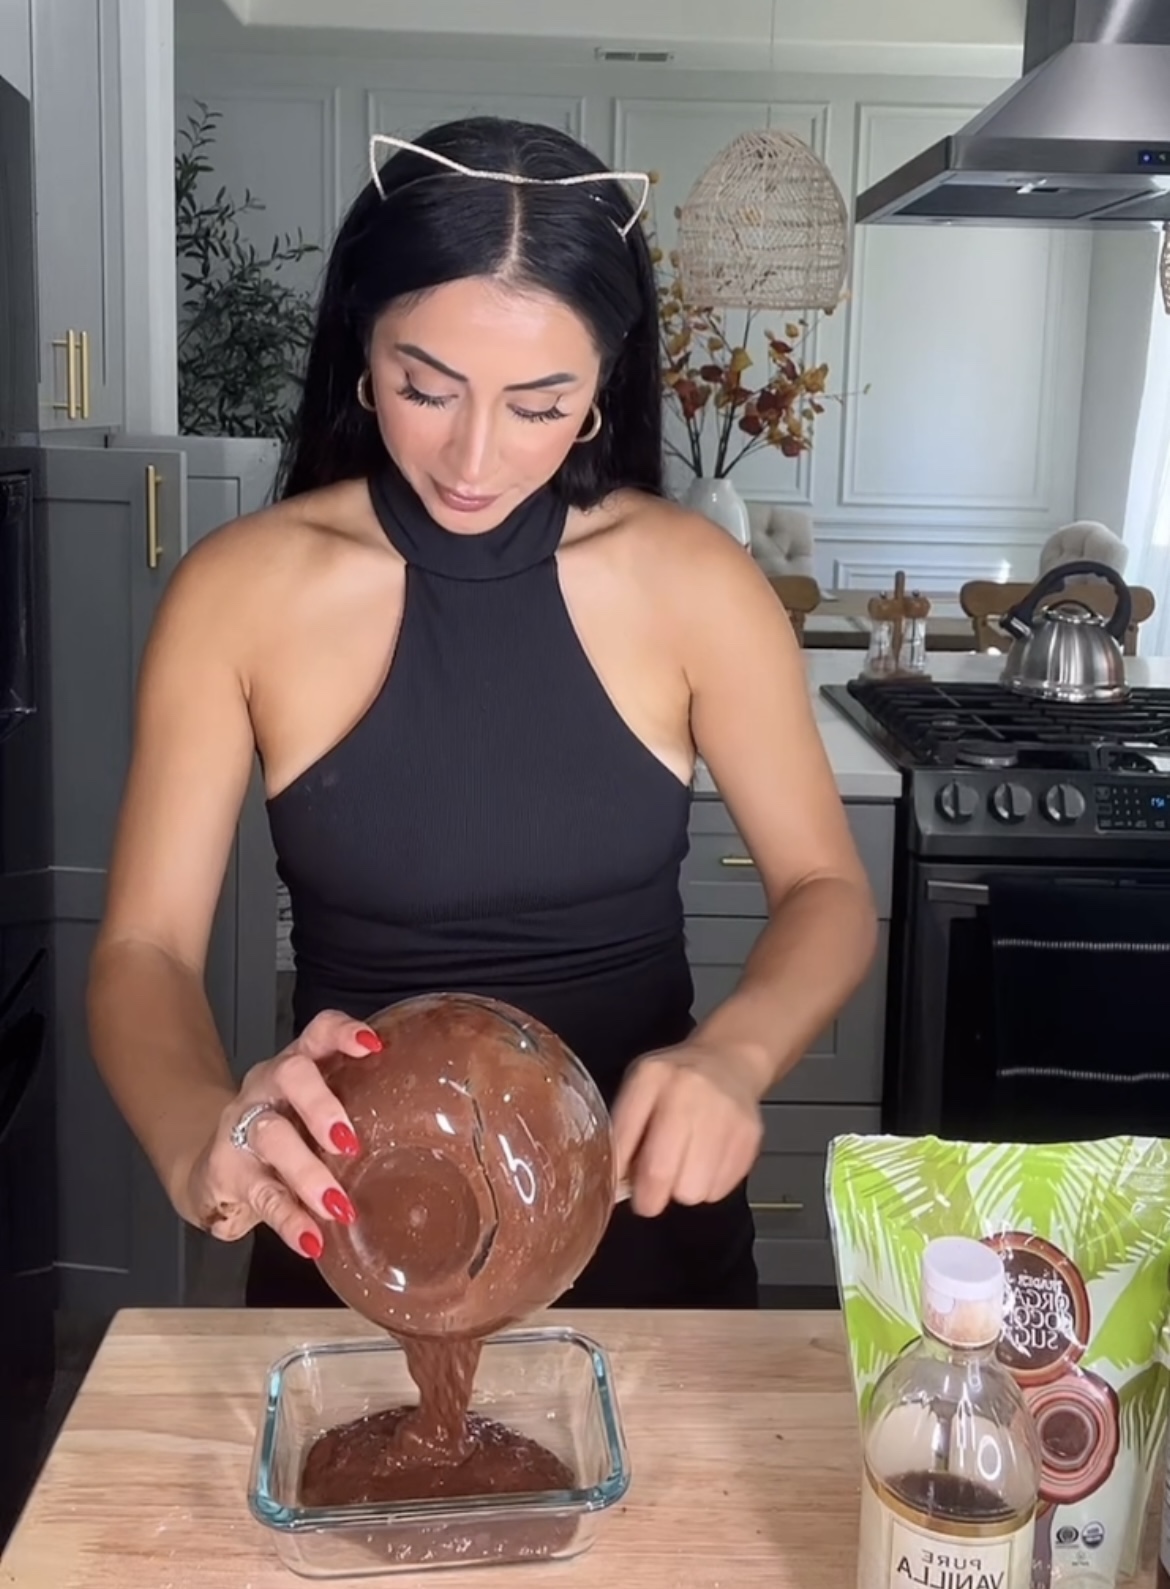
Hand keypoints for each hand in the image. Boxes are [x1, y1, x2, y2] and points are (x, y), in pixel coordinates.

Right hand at [178, 1009, 382, 1259]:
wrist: (208, 1167)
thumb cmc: (283, 1136)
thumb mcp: (310, 1116)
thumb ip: (353, 1115)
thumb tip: (426, 1142)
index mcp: (296, 1067)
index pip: (318, 1032)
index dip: (343, 1032)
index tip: (372, 1046)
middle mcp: (267, 1087)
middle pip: (290, 1075)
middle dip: (321, 1104)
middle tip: (349, 1141)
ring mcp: (242, 1126)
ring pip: (272, 1136)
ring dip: (308, 1172)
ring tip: (338, 1206)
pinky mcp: (226, 1172)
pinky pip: (260, 1194)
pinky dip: (288, 1219)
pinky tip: (311, 1239)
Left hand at [611, 1039, 764, 1217]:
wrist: (730, 1061)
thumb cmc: (675, 1082)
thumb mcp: (639, 1090)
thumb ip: (624, 1131)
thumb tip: (616, 1182)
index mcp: (653, 1077)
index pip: (626, 1139)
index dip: (619, 1176)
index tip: (624, 1192)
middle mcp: (691, 1091)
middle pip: (663, 1173)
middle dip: (652, 1196)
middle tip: (653, 1191)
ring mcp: (725, 1114)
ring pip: (695, 1191)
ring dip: (684, 1189)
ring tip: (685, 1166)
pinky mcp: (751, 1137)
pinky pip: (720, 1190)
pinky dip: (709, 1185)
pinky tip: (707, 1161)